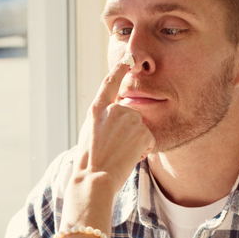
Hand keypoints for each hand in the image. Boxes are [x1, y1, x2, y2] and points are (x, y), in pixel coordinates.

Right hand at [75, 61, 154, 191]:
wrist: (94, 178)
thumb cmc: (90, 162)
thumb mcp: (89, 133)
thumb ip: (103, 119)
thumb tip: (116, 112)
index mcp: (97, 110)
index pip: (109, 84)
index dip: (119, 70)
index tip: (127, 59)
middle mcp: (113, 110)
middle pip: (131, 115)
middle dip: (130, 132)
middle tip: (115, 149)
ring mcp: (129, 119)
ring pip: (141, 128)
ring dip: (135, 143)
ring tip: (119, 154)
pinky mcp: (142, 131)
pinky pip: (149, 140)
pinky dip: (142, 151)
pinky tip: (128, 158)